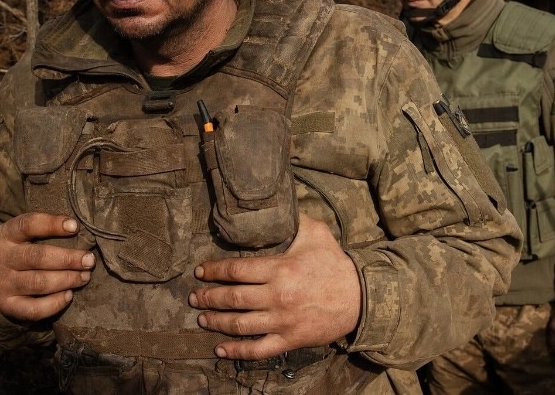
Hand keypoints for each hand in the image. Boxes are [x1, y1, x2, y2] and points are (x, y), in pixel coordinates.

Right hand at [0, 212, 94, 321]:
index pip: (28, 225)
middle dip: (68, 259)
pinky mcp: (7, 305)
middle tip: (90, 260)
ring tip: (85, 276)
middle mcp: (1, 258)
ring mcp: (2, 283)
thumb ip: (48, 229)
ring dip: (66, 280)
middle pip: (37, 257)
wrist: (2, 278)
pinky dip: (55, 303)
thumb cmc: (26, 249)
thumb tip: (79, 228)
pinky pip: (34, 309)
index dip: (52, 224)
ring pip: (38, 283)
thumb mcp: (28, 234)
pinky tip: (69, 295)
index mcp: (6, 235)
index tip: (75, 226)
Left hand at [189, 214, 360, 359]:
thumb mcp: (316, 233)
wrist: (360, 297)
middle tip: (194, 297)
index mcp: (280, 269)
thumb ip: (294, 219)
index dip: (214, 271)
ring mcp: (282, 320)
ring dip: (216, 322)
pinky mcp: (290, 339)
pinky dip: (237, 351)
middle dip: (209, 298)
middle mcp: (277, 296)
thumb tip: (278, 203)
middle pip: (232, 298)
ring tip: (202, 318)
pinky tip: (221, 349)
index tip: (201, 271)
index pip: (236, 270)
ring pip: (239, 324)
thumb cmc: (335, 264)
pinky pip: (258, 349)